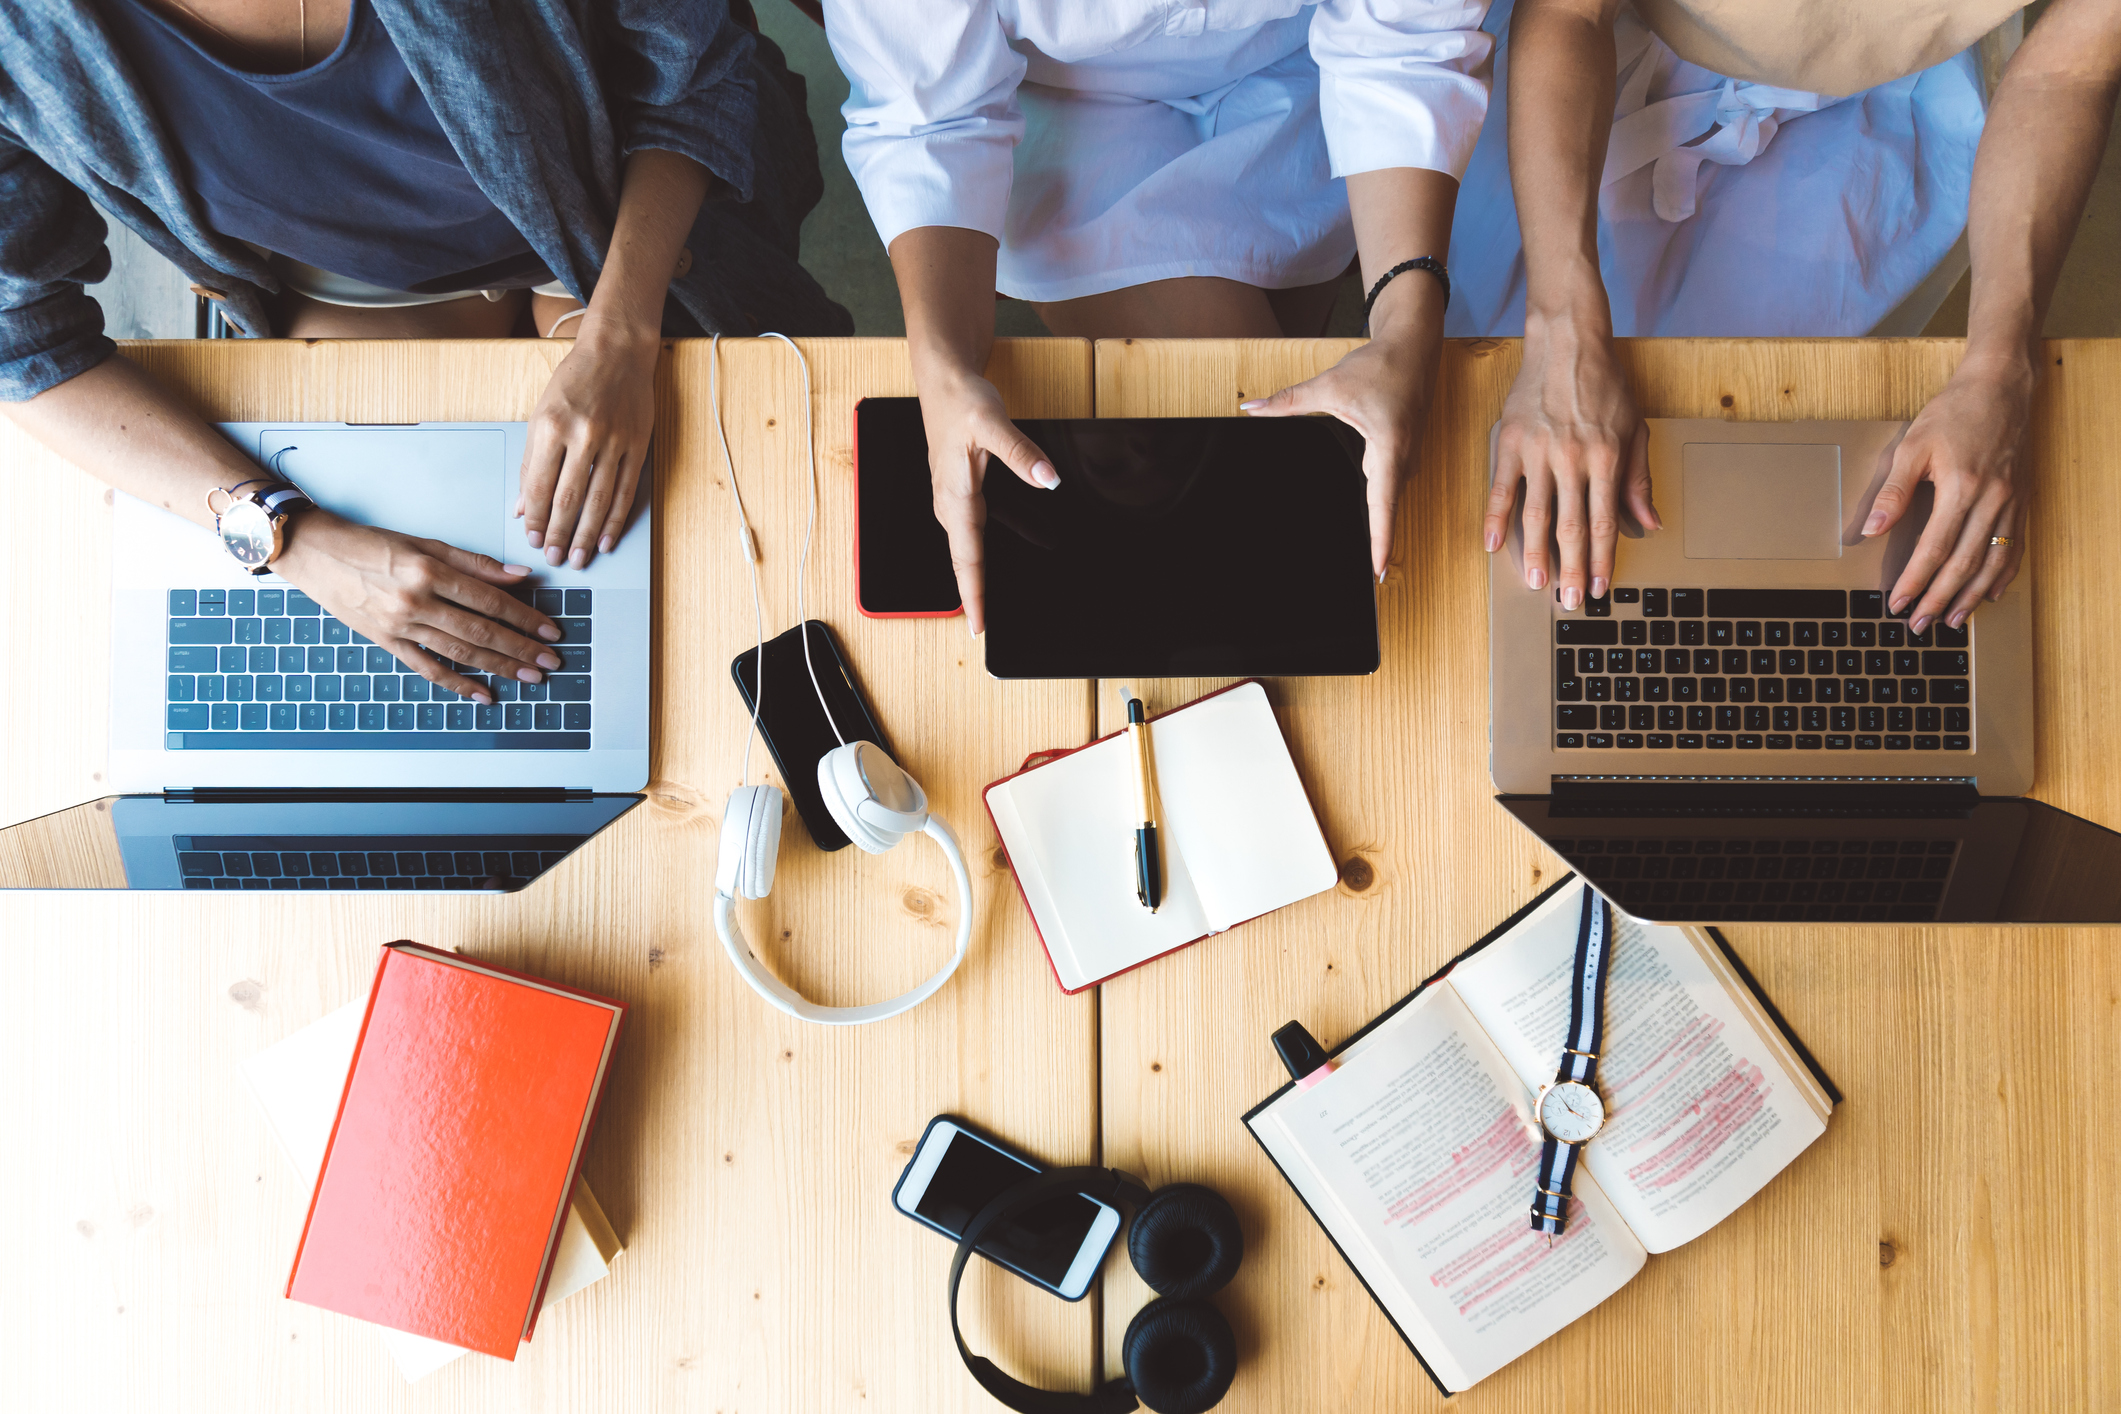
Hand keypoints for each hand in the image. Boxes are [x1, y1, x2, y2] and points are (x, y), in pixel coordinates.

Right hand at [274, 511, 562, 702]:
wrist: (317, 554)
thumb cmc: (371, 544)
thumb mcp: (425, 543)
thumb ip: (474, 563)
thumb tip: (520, 576)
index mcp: (430, 571)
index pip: (490, 600)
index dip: (525, 617)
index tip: (550, 630)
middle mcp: (417, 601)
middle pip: (481, 631)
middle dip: (521, 649)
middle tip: (551, 662)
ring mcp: (400, 626)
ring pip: (460, 652)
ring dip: (499, 667)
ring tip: (530, 677)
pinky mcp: (386, 642)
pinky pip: (427, 667)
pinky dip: (456, 684)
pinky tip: (483, 694)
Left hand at [518, 318, 658, 568]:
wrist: (617, 351)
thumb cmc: (575, 381)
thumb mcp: (541, 414)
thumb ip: (532, 462)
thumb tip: (523, 505)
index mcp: (550, 425)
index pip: (539, 485)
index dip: (536, 518)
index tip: (532, 538)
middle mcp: (582, 434)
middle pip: (568, 498)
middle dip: (559, 534)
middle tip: (554, 557)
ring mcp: (613, 441)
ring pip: (598, 500)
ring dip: (586, 535)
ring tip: (579, 557)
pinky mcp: (637, 445)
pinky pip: (625, 491)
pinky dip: (615, 520)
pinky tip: (606, 539)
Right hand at [918, 369, 1058, 634]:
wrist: (943, 380)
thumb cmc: (960, 400)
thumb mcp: (993, 424)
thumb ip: (1022, 455)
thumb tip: (1048, 480)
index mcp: (955, 497)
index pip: (967, 558)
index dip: (974, 595)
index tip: (979, 626)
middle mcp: (951, 505)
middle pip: (967, 560)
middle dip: (978, 594)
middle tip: (989, 627)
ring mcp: (956, 501)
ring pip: (973, 547)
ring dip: (986, 572)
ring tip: (1000, 602)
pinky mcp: (964, 493)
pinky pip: (980, 528)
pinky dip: (996, 543)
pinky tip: (1021, 547)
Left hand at [1240, 330, 1433, 580]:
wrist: (1414, 347)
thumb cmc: (1380, 365)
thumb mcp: (1329, 386)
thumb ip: (1288, 402)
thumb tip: (1252, 410)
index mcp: (1389, 448)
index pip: (1383, 504)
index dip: (1381, 540)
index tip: (1378, 570)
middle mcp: (1404, 460)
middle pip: (1387, 509)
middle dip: (1378, 543)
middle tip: (1367, 578)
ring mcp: (1408, 459)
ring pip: (1390, 499)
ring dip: (1380, 525)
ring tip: (1370, 558)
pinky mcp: (1404, 454)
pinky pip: (1391, 487)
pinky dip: (1381, 505)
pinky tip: (1371, 518)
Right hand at [1486, 315, 1658, 606]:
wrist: (1568, 342)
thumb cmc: (1605, 384)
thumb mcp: (1635, 429)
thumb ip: (1639, 478)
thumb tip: (1649, 522)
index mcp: (1607, 458)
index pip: (1605, 523)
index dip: (1603, 560)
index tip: (1601, 586)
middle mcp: (1574, 459)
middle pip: (1571, 528)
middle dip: (1572, 569)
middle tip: (1570, 600)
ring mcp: (1539, 452)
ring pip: (1536, 515)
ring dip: (1535, 555)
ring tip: (1535, 583)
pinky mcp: (1511, 442)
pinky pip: (1501, 488)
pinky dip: (1494, 519)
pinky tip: (1491, 545)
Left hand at [1865, 356, 2031, 632]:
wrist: (2001, 387)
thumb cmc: (1953, 413)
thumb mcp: (1912, 446)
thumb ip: (1893, 492)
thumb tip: (1871, 531)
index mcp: (1960, 488)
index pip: (1934, 549)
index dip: (1914, 581)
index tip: (1897, 604)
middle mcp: (1991, 500)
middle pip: (1964, 564)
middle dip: (1939, 598)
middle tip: (1919, 624)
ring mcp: (2011, 502)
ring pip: (1994, 562)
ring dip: (1972, 596)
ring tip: (1952, 619)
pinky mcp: (2022, 499)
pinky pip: (2015, 546)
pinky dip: (2003, 574)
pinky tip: (1990, 592)